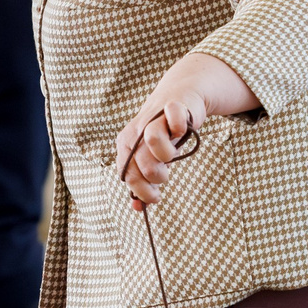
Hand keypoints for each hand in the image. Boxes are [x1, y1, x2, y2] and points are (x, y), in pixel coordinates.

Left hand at [115, 90, 206, 210]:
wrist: (179, 98)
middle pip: (141, 164)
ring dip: (165, 156)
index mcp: (125, 145)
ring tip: (171, 156)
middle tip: (165, 175)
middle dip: (156, 178)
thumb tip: (138, 209)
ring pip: (152, 139)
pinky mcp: (173, 106)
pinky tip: (182, 131)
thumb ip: (142, 182)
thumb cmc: (164, 133)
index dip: (142, 192)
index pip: (127, 175)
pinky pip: (174, 117)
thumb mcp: (150, 158)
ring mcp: (154, 117)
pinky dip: (179, 127)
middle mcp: (136, 131)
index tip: (155, 198)